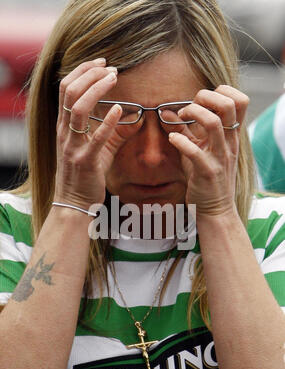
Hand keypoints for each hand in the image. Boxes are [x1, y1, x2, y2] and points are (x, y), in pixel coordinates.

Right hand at [54, 59, 141, 208]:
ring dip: (96, 88)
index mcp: (64, 127)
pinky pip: (96, 138)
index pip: (66, 88)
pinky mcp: (85, 161)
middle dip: (89, 73)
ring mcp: (73, 146)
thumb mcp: (98, 150)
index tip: (102, 63)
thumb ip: (114, 132)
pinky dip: (108, 121)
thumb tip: (136, 116)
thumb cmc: (85, 175)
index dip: (82, 71)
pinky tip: (121, 109)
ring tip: (114, 78)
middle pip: (69, 91)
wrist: (74, 202)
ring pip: (77, 107)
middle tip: (111, 67)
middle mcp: (64, 133)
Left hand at [168, 85, 248, 216]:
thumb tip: (168, 111)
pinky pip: (194, 152)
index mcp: (231, 137)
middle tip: (188, 107)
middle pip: (228, 105)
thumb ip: (187, 131)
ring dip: (192, 113)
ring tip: (180, 118)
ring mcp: (219, 158)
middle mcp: (229, 144)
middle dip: (205, 97)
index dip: (220, 92)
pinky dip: (180, 141)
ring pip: (213, 123)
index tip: (200, 101)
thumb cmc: (206, 179)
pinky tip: (172, 139)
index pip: (239, 101)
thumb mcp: (201, 151)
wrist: (215, 210)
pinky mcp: (207, 173)